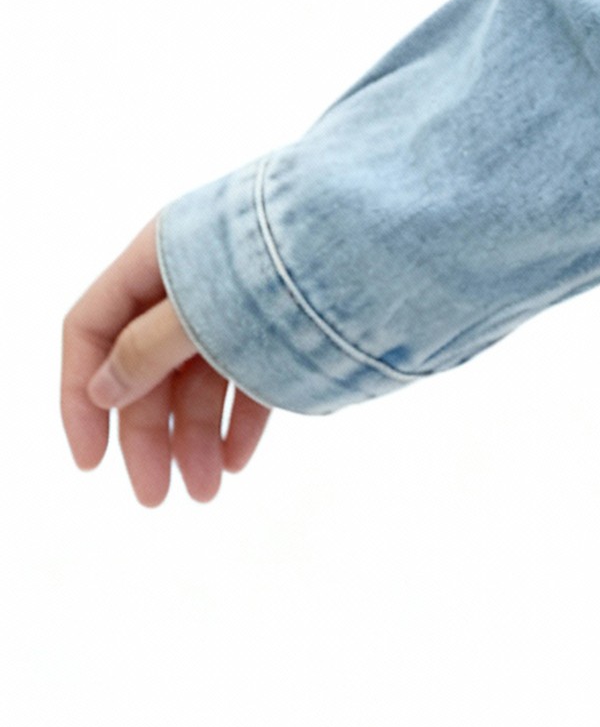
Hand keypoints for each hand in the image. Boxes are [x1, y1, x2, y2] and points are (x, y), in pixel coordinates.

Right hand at [62, 219, 268, 507]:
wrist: (392, 229)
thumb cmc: (290, 260)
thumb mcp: (202, 311)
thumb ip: (147, 350)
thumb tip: (102, 389)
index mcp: (159, 257)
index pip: (92, 330)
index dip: (79, 396)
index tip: (91, 462)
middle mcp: (194, 276)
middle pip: (147, 363)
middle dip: (148, 434)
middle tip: (156, 497)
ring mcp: (242, 299)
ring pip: (201, 377)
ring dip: (196, 437)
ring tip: (205, 492)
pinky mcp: (288, 320)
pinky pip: (251, 374)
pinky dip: (242, 419)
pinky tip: (238, 461)